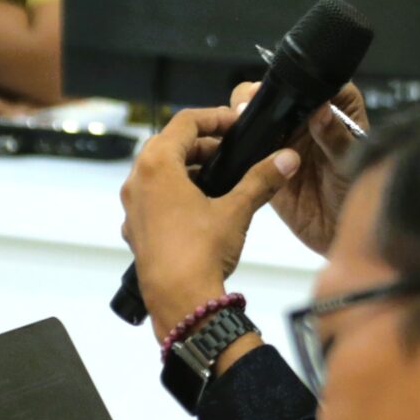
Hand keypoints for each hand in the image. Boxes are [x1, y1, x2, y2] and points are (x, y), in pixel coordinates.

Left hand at [119, 104, 298, 340]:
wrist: (180, 303)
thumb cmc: (200, 253)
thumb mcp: (237, 210)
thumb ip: (262, 179)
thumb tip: (286, 159)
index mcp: (157, 166)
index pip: (184, 122)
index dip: (214, 117)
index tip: (234, 123)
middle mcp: (137, 181)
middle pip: (168, 145)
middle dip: (202, 143)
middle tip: (230, 149)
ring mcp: (133, 207)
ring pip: (158, 172)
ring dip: (188, 168)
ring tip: (220, 178)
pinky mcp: (135, 229)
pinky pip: (153, 198)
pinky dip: (175, 192)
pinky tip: (201, 207)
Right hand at [225, 78, 365, 256]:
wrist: (339, 231)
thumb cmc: (356, 193)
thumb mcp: (351, 162)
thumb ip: (336, 137)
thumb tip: (321, 111)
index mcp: (335, 111)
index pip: (319, 83)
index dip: (302, 79)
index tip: (286, 83)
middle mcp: (307, 120)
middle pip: (280, 93)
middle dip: (263, 92)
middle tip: (251, 99)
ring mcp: (284, 139)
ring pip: (259, 114)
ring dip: (246, 111)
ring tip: (239, 115)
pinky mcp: (265, 161)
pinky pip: (248, 145)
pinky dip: (237, 139)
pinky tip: (233, 138)